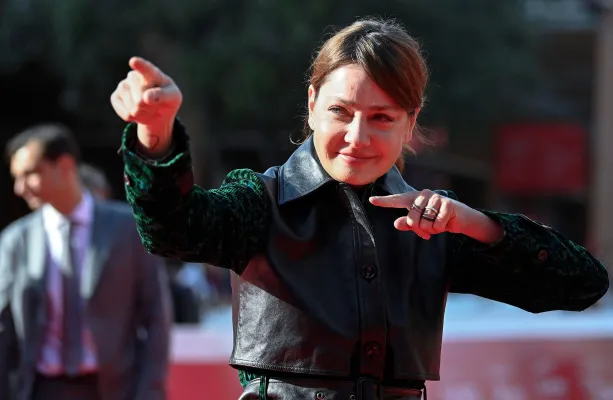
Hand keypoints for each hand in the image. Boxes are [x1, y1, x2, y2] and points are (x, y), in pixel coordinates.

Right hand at [110, 57, 182, 154]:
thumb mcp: (173, 98)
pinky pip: (127, 114)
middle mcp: (135, 76)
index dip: (140, 65)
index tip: (134, 61)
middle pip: (141, 100)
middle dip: (151, 108)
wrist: (158, 110)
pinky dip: (135, 118)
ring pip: (134, 109)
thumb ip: (162, 96)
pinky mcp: (115, 97)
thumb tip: (145, 98)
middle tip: (157, 105)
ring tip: (148, 107)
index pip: (146, 68)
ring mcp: (123, 85)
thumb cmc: (168, 100)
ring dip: (144, 113)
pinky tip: (137, 111)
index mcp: (152, 73)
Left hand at [370, 190, 503, 242]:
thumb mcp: (422, 223)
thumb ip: (409, 223)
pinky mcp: (448, 204)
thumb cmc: (438, 219)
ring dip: (431, 229)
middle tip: (428, 229)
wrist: (461, 219)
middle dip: (419, 228)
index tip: (371, 201)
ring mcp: (436, 198)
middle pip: (411, 218)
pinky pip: (436, 225)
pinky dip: (440, 228)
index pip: (398, 200)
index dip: (385, 201)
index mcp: (415, 198)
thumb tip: (397, 223)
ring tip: (437, 224)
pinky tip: (446, 223)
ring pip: (424, 223)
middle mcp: (424, 194)